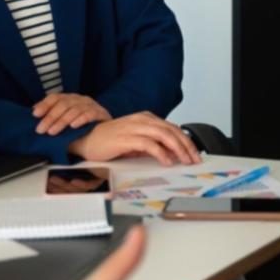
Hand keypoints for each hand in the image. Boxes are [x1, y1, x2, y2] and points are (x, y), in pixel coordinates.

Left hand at [33, 93, 112, 135]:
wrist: (108, 132)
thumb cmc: (83, 127)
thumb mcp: (66, 120)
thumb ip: (53, 115)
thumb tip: (34, 112)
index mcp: (71, 99)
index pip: (55, 97)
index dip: (45, 104)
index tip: (35, 114)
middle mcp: (81, 99)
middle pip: (64, 104)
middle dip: (50, 117)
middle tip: (41, 129)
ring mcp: (92, 105)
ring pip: (75, 109)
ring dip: (62, 121)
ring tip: (53, 132)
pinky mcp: (101, 113)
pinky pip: (90, 114)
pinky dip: (81, 119)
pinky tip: (74, 126)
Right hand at [66, 112, 201, 165]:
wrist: (86, 139)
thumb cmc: (109, 141)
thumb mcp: (136, 142)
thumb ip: (153, 145)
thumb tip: (172, 154)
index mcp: (146, 118)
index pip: (173, 128)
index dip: (186, 141)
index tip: (194, 154)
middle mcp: (143, 120)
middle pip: (172, 130)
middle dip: (187, 146)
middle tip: (194, 159)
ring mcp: (135, 127)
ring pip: (164, 135)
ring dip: (178, 149)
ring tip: (184, 161)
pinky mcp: (126, 138)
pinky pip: (149, 144)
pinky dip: (161, 153)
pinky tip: (167, 161)